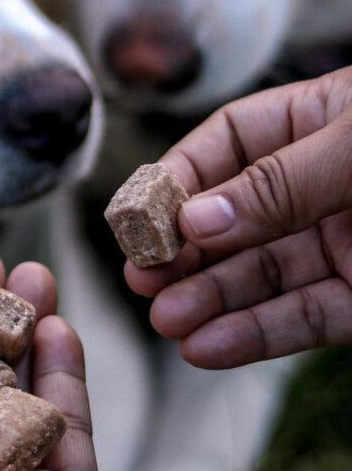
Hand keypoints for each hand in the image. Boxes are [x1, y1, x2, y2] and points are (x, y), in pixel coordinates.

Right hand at [125, 67, 351, 367]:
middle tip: (141, 277)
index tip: (140, 216)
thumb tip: (196, 221)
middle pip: (232, 218)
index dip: (179, 179)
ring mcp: (341, 243)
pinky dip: (256, 336)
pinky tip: (207, 348)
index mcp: (316, 122)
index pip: (226, 145)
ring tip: (164, 321)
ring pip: (260, 276)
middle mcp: (318, 186)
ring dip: (208, 300)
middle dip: (184, 250)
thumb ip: (280, 183)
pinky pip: (303, 317)